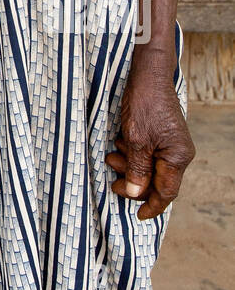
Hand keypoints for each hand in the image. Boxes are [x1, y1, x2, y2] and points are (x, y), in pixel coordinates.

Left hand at [105, 46, 194, 220]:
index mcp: (177, 157)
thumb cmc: (144, 103)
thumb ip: (137, 169)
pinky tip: (120, 142)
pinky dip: (131, 152)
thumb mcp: (136, 140)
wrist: (146, 73)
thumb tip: (136, 194)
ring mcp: (169, 142)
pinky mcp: (159, 133)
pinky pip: (145, 152)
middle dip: (132, 180)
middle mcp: (177, 152)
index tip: (137, 216)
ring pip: (147, 166)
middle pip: (155, 180)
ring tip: (112, 154)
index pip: (166, 192)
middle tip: (113, 175)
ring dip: (128, 164)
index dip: (151, 206)